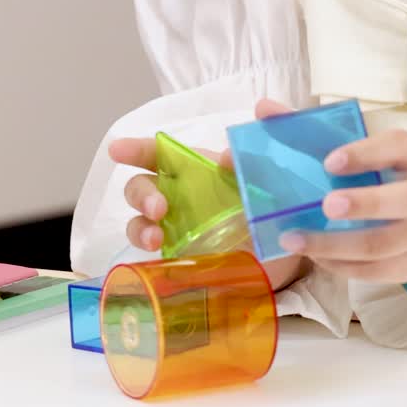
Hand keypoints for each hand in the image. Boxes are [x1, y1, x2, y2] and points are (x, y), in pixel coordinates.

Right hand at [108, 98, 304, 287]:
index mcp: (201, 171)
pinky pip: (152, 253)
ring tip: (155, 238)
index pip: (161, 154)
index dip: (137, 150)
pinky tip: (158, 253)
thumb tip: (226, 157)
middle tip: (159, 208)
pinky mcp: (181, 256)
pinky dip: (147, 252)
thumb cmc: (276, 209)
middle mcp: (183, 197)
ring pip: (139, 221)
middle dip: (141, 193)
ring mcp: (179, 228)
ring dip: (139, 225)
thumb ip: (251, 164)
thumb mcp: (270, 182)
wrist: (289, 253)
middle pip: (142, 186)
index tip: (117, 150)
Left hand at [277, 128, 406, 284]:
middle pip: (404, 199)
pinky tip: (314, 258)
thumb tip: (263, 109)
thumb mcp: (356, 151)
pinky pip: (376, 271)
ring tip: (294, 240)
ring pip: (382, 243)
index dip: (366, 153)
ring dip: (335, 244)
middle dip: (364, 204)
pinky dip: (341, 266)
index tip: (329, 161)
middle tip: (325, 205)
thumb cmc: (378, 178)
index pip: (397, 146)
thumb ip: (311, 132)